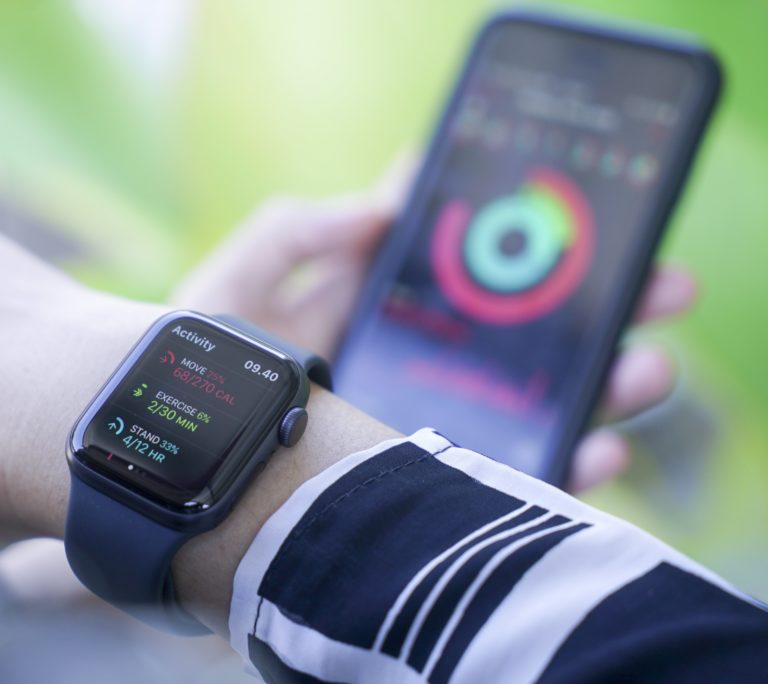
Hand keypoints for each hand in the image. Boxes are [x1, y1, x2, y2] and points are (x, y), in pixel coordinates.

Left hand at [172, 167, 697, 492]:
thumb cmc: (192, 366)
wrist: (170, 469)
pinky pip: (507, 481)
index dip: (537, 250)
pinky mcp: (421, 488)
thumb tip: (383, 205)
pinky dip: (563, 466)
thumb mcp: (233, 281)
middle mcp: (414, 371)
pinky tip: (595, 449)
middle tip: (659, 287)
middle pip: (527, 340)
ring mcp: (423, 430)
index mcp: (380, 314)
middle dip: (601, 312)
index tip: (592, 228)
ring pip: (537, 409)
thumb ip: (299, 230)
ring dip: (604, 386)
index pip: (476, 275)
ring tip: (640, 367)